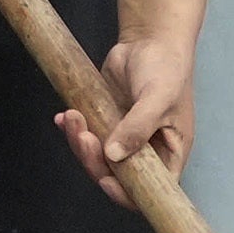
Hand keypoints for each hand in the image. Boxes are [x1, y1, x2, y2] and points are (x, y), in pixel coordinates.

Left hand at [74, 28, 198, 189]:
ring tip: (71, 117)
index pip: (151, 189)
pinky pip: (86, 135)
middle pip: (116, 175)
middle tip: (84, 136)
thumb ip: (137, 128)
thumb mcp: (158, 98)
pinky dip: (72, 130)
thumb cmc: (166, 68)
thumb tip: (113, 156)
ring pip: (97, 157)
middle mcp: (146, 151)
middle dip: (94, 161)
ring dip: (79, 142)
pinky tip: (64, 117)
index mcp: (169, 153)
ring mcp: (124, 138)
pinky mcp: (106, 122)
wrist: (150, 39)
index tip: (107, 179)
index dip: (128, 193)